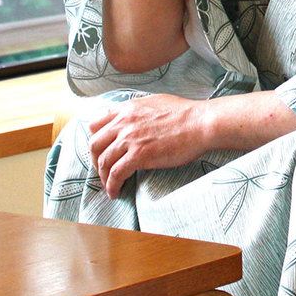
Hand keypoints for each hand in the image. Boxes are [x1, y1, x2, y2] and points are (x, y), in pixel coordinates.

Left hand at [88, 93, 209, 198]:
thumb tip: (132, 118)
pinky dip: (112, 186)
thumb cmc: (185, 114)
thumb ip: (138, 110)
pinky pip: (116, 174)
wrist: (201, 123)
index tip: (101, 152)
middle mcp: (124, 121)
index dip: (95, 141)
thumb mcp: (155, 102)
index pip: (95, 124)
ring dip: (103, 177)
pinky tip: (115, 193)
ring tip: (109, 186)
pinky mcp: (139, 155)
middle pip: (94, 144)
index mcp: (127, 108)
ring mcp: (130, 138)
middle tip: (103, 171)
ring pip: (103, 161)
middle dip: (95, 161)